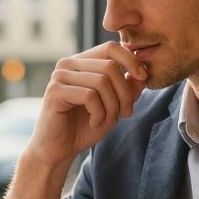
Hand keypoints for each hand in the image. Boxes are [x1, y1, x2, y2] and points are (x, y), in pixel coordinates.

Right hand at [27, 42, 147, 166]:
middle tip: (126, 114)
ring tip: (109, 121)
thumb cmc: (84, 127)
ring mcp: (60, 76)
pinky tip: (94, 123)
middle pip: (110, 66)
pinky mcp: (55, 91)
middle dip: (125, 93)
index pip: (110, 48)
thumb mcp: (113, 107)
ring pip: (102, 81)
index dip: (131, 60)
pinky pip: (89, 96)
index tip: (143, 78)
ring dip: (112, 106)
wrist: (59, 150)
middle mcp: (68, 64)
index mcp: (82, 62)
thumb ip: (128, 89)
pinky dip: (99, 113)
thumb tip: (143, 73)